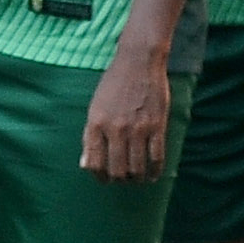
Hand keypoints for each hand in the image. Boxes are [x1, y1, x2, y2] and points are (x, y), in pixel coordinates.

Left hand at [82, 45, 172, 182]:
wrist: (138, 62)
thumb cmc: (114, 84)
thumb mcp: (94, 108)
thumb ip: (90, 137)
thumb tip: (86, 166)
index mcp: (96, 124)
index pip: (94, 164)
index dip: (99, 177)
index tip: (104, 179)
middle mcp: (115, 129)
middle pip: (116, 170)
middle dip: (119, 180)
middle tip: (123, 180)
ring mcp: (137, 128)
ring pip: (137, 168)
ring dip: (136, 179)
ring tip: (137, 179)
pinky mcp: (157, 126)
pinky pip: (157, 158)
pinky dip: (154, 172)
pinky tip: (152, 175)